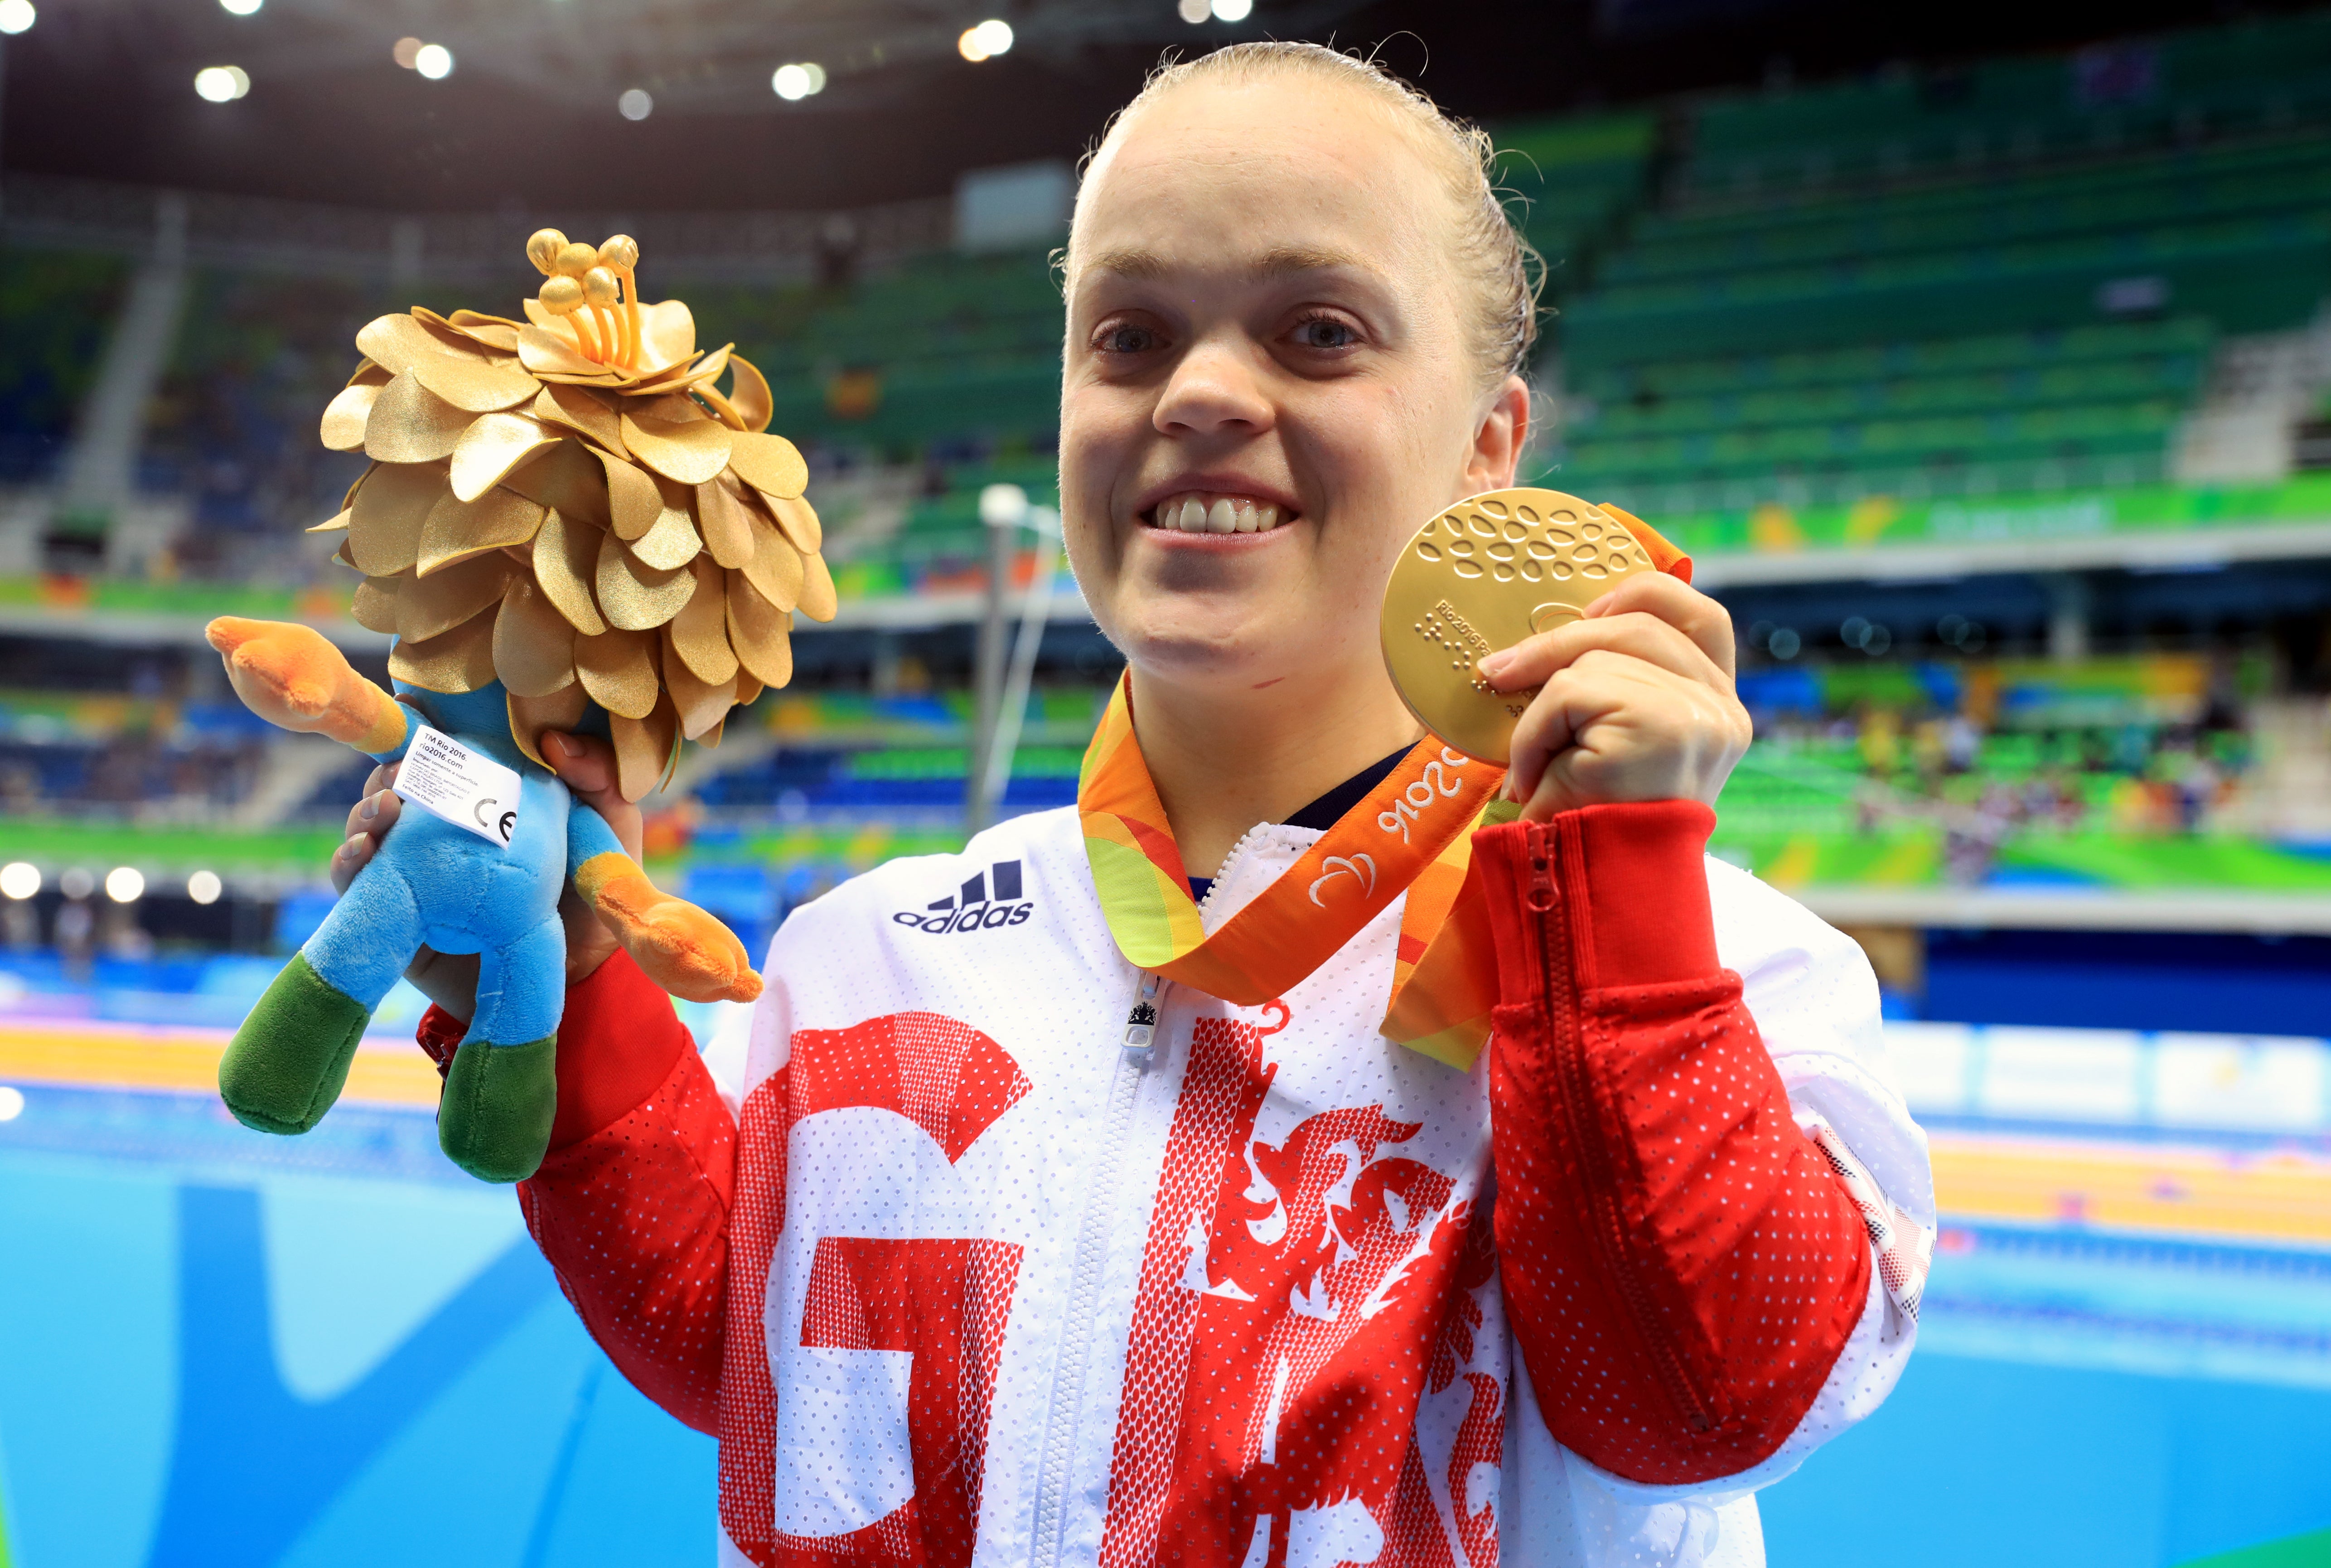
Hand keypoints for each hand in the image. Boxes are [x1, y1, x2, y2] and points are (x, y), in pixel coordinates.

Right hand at [328, 732, 646, 1021]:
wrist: (581, 979)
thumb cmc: (594, 894)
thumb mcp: (609, 829)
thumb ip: (597, 780)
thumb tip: (555, 740)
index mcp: (488, 797)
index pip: (444, 749)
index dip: (422, 726)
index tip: (415, 706)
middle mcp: (443, 826)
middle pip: (396, 782)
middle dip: (390, 768)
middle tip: (401, 769)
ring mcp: (415, 868)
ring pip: (368, 826)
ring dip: (365, 810)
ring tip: (385, 808)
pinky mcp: (394, 912)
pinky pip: (355, 882)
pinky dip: (348, 861)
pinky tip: (362, 852)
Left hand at [1477, 572, 1751, 820]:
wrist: (1592, 895)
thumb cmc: (1591, 827)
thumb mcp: (1610, 742)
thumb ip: (1614, 686)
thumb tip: (1553, 631)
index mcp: (1720, 709)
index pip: (1702, 620)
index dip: (1648, 595)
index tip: (1591, 610)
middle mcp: (1724, 709)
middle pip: (1639, 624)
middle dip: (1559, 640)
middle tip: (1499, 670)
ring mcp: (1700, 714)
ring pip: (1594, 658)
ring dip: (1542, 709)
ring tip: (1533, 765)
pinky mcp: (1661, 724)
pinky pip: (1569, 692)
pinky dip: (1535, 733)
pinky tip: (1536, 779)